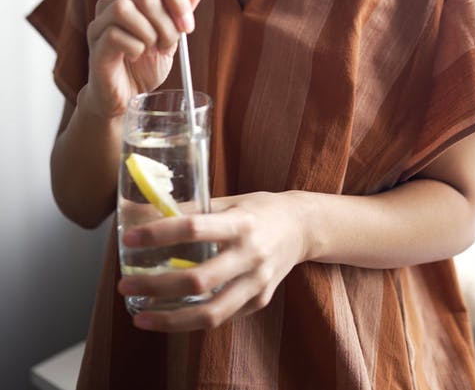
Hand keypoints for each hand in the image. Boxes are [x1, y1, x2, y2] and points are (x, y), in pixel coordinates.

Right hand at [83, 0, 202, 117]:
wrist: (125, 98)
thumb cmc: (144, 67)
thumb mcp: (171, 38)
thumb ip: (180, 12)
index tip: (188, 26)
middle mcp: (114, 3)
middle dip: (166, 24)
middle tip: (166, 45)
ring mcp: (100, 23)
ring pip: (125, 9)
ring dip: (148, 34)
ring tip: (150, 50)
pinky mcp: (95, 44)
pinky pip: (115, 34)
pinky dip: (134, 48)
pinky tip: (135, 56)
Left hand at [117, 191, 306, 331]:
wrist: (302, 228)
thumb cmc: (257, 209)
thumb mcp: (227, 200)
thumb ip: (191, 210)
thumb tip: (143, 212)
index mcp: (240, 222)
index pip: (193, 228)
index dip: (158, 234)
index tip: (129, 239)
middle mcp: (250, 255)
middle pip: (198, 279)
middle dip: (156, 286)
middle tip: (124, 285)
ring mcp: (257, 283)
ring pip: (210, 313)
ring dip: (169, 319)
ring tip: (139, 317)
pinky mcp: (260, 302)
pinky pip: (221, 318)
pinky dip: (190, 322)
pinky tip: (168, 318)